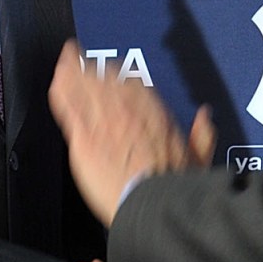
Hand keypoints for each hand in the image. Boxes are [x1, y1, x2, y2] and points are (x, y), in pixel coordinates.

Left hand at [49, 43, 215, 224]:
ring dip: (73, 72)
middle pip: (104, 78)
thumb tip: (206, 119)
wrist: (152, 201)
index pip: (132, 82)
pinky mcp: (83, 137)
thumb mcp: (198, 158)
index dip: (118, 74)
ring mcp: (103, 120)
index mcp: (154, 112)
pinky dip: (62, 90)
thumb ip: (202, 134)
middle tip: (80, 59)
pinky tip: (56, 82)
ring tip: (64, 63)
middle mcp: (127, 110)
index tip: (112, 72)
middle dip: (91, 68)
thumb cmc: (172, 185)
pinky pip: (69, 105)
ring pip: (84, 86)